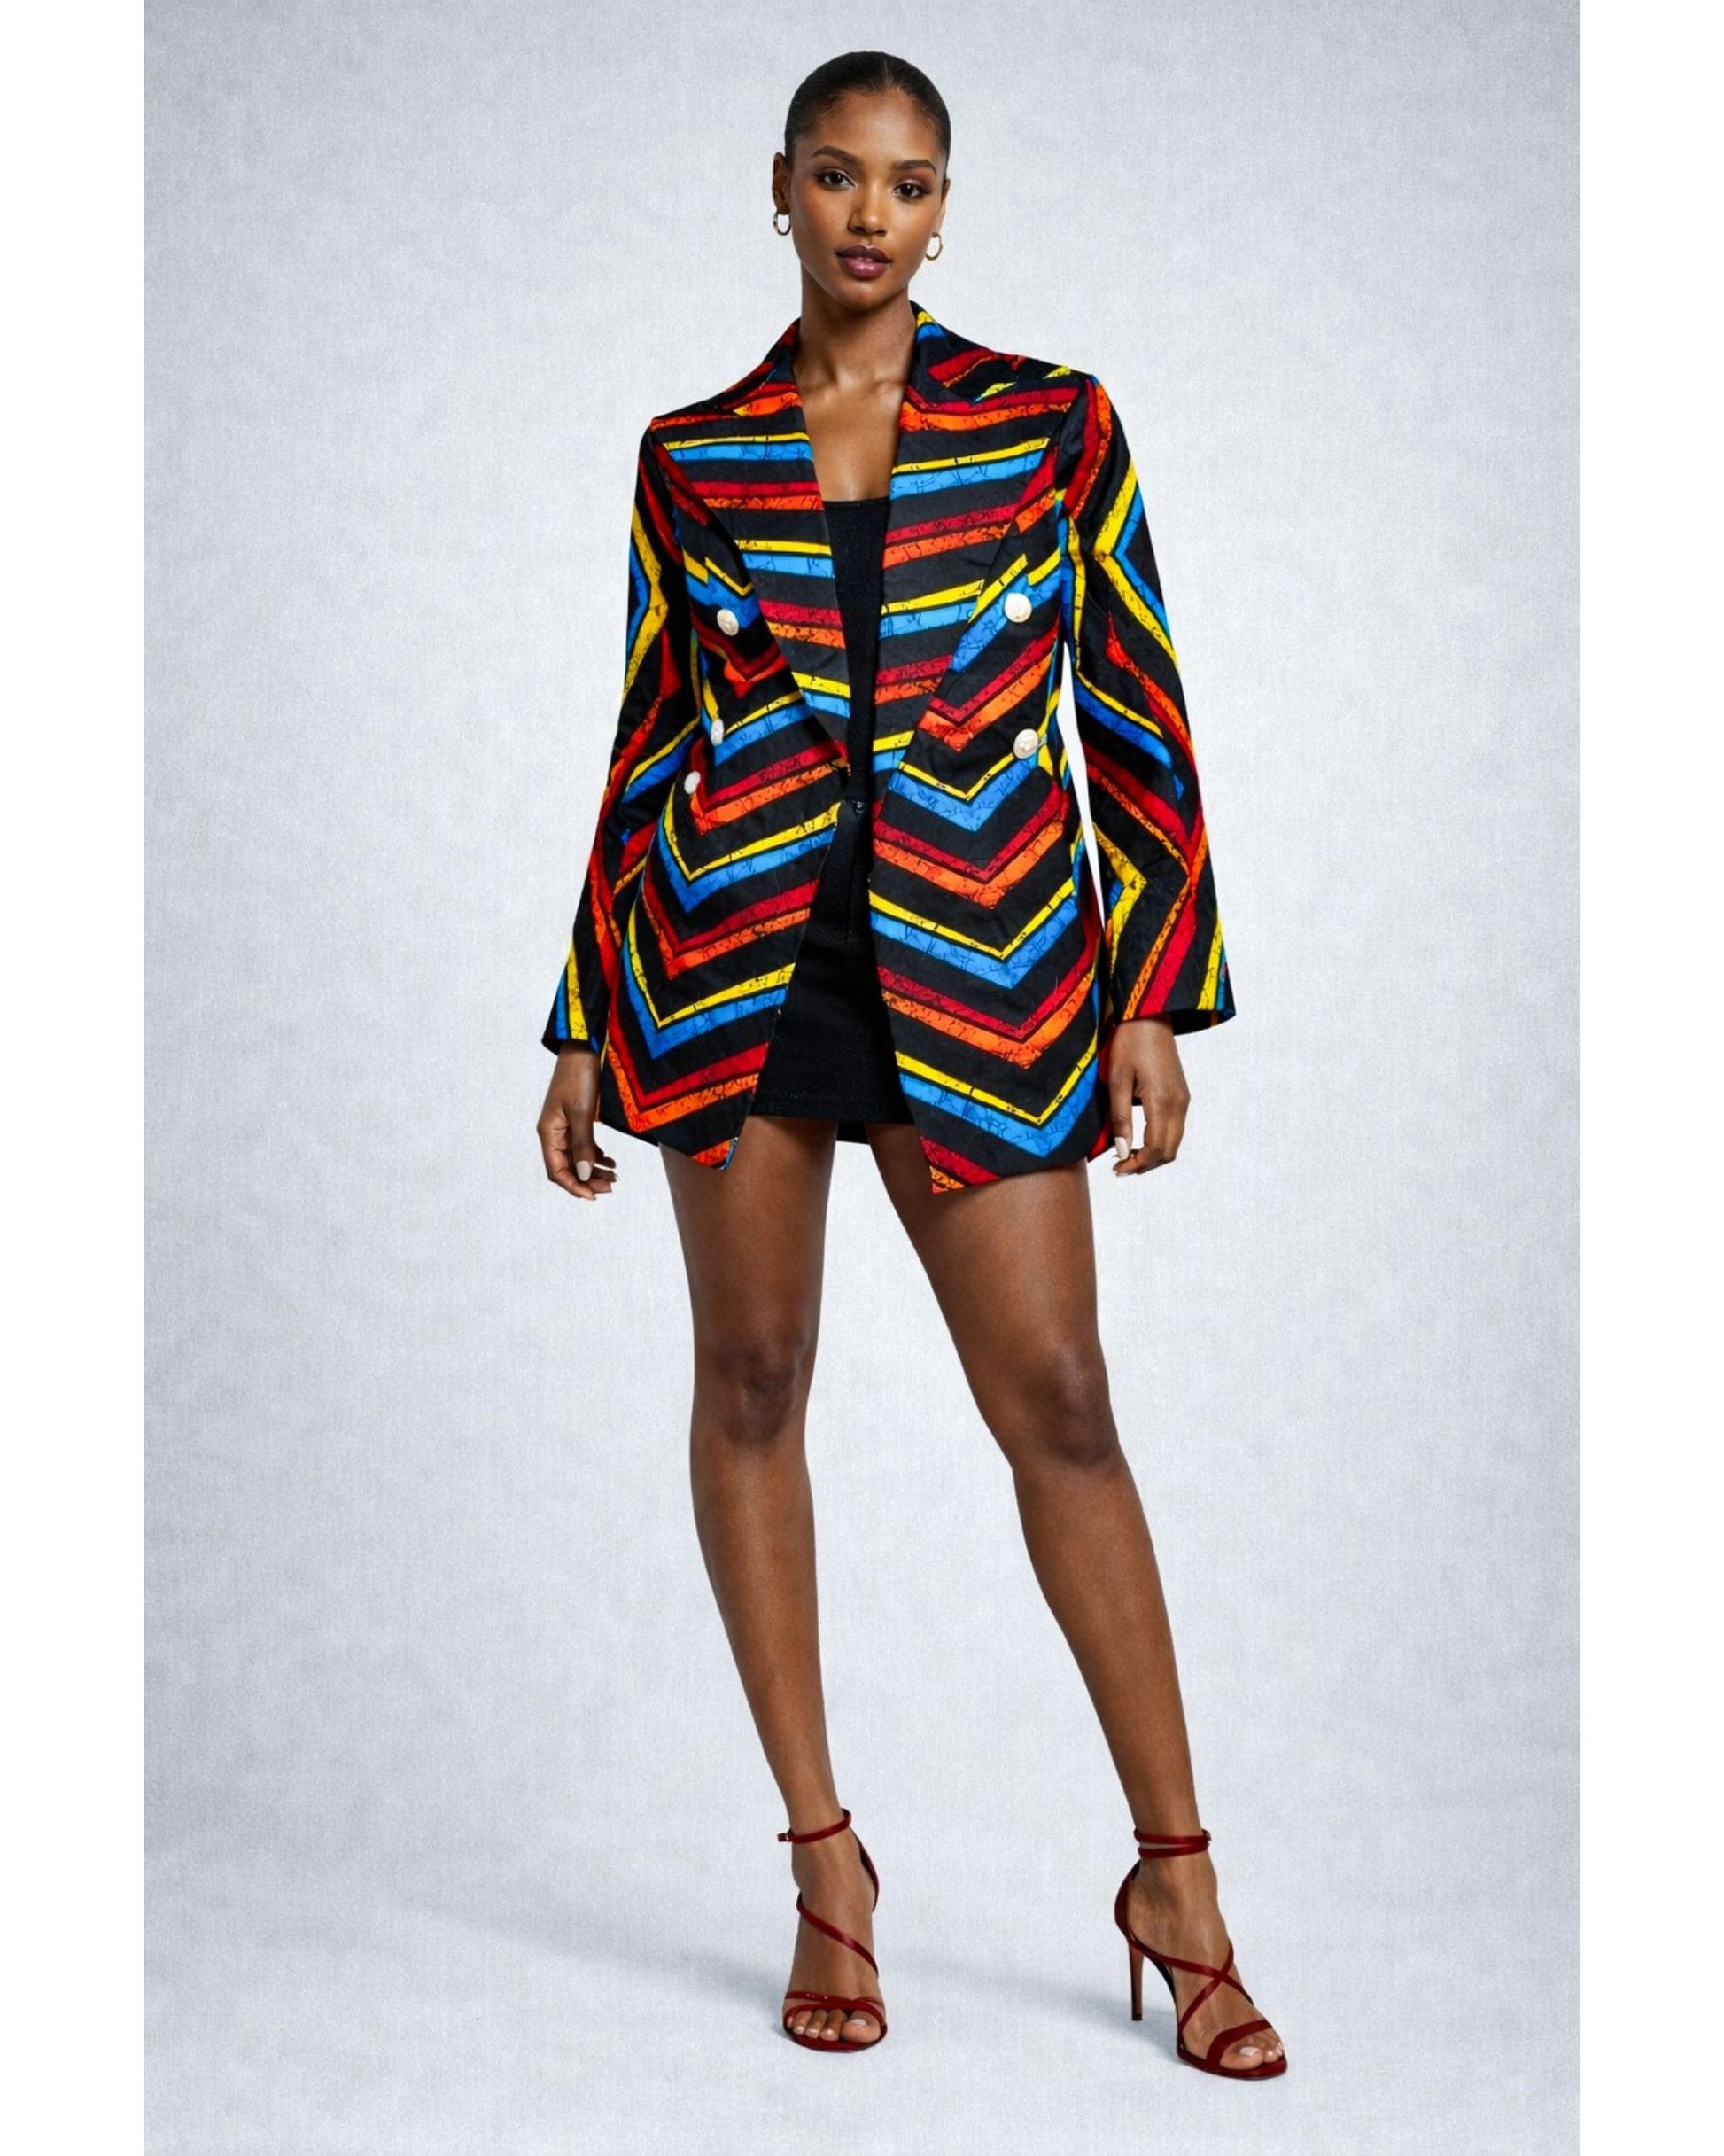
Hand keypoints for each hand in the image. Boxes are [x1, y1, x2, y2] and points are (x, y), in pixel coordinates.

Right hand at [537, 1046, 618, 1199]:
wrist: (585, 1048)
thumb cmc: (579, 1075)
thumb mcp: (583, 1112)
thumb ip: (583, 1144)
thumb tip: (584, 1175)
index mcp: (548, 1132)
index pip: (556, 1170)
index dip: (573, 1186)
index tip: (593, 1196)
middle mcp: (554, 1133)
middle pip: (567, 1167)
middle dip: (587, 1180)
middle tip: (611, 1187)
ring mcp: (565, 1127)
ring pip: (577, 1159)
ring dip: (593, 1170)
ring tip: (614, 1177)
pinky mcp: (577, 1120)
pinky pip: (584, 1147)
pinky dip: (596, 1156)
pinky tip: (610, 1161)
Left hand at [1107, 1016, 1189, 1176]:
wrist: (1150, 1016)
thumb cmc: (1129, 1044)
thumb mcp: (1117, 1081)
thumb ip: (1120, 1119)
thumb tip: (1122, 1152)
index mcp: (1163, 1101)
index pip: (1156, 1149)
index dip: (1136, 1165)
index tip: (1116, 1170)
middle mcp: (1179, 1104)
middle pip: (1169, 1151)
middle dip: (1145, 1164)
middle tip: (1119, 1167)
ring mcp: (1184, 1100)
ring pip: (1174, 1142)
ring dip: (1153, 1154)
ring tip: (1126, 1154)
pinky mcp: (1182, 1095)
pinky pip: (1175, 1128)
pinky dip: (1159, 1140)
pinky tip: (1138, 1137)